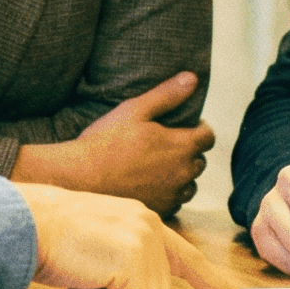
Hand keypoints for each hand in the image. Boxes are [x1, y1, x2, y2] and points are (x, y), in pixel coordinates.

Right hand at [13, 72, 218, 214]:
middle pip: (199, 160)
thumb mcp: (135, 110)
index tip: (182, 125)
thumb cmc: (106, 142)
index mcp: (181, 147)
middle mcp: (183, 174)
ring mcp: (172, 195)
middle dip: (187, 151)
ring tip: (155, 165)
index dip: (198, 128)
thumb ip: (167, 95)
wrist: (81, 178)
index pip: (208, 137)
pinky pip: (174, 201)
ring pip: (189, 183)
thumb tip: (192, 78)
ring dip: (179, 174)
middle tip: (163, 143)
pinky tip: (146, 183)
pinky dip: (167, 192)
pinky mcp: (160, 211)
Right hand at [13, 182, 253, 288]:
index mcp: (144, 221)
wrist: (23, 223)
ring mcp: (146, 244)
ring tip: (82, 277)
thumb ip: (127, 263)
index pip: (190, 259)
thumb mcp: (98, 242)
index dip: (218, 287)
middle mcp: (151, 228)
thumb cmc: (48, 236)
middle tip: (86, 278)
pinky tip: (82, 283)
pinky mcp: (134, 261)